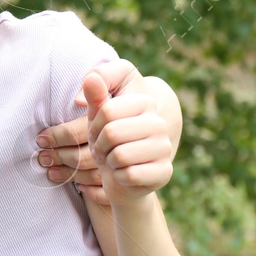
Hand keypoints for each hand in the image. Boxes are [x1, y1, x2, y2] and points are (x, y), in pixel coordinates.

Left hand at [83, 64, 174, 204]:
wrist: (121, 173)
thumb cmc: (108, 140)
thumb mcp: (98, 116)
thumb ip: (95, 95)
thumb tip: (90, 78)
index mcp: (146, 102)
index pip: (107, 110)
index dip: (94, 126)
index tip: (97, 132)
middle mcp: (160, 123)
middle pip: (112, 133)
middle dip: (100, 146)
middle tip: (104, 149)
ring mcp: (165, 148)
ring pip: (120, 155)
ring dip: (109, 162)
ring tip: (113, 160)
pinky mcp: (165, 172)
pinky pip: (129, 175)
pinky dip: (119, 178)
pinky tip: (124, 174)